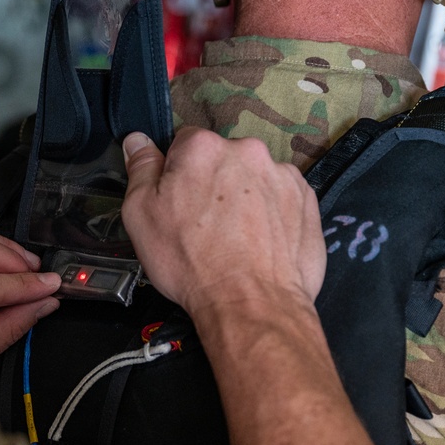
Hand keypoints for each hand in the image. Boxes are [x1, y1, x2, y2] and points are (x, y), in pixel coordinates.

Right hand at [121, 128, 324, 316]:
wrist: (251, 303)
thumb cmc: (190, 261)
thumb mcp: (141, 215)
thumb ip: (140, 169)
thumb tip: (138, 141)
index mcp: (202, 148)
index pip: (182, 144)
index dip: (175, 175)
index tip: (176, 203)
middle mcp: (246, 151)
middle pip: (221, 159)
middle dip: (211, 183)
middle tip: (203, 226)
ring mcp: (281, 175)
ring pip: (252, 179)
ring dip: (243, 198)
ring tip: (234, 239)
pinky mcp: (306, 200)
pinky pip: (280, 198)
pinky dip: (270, 214)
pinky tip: (258, 243)